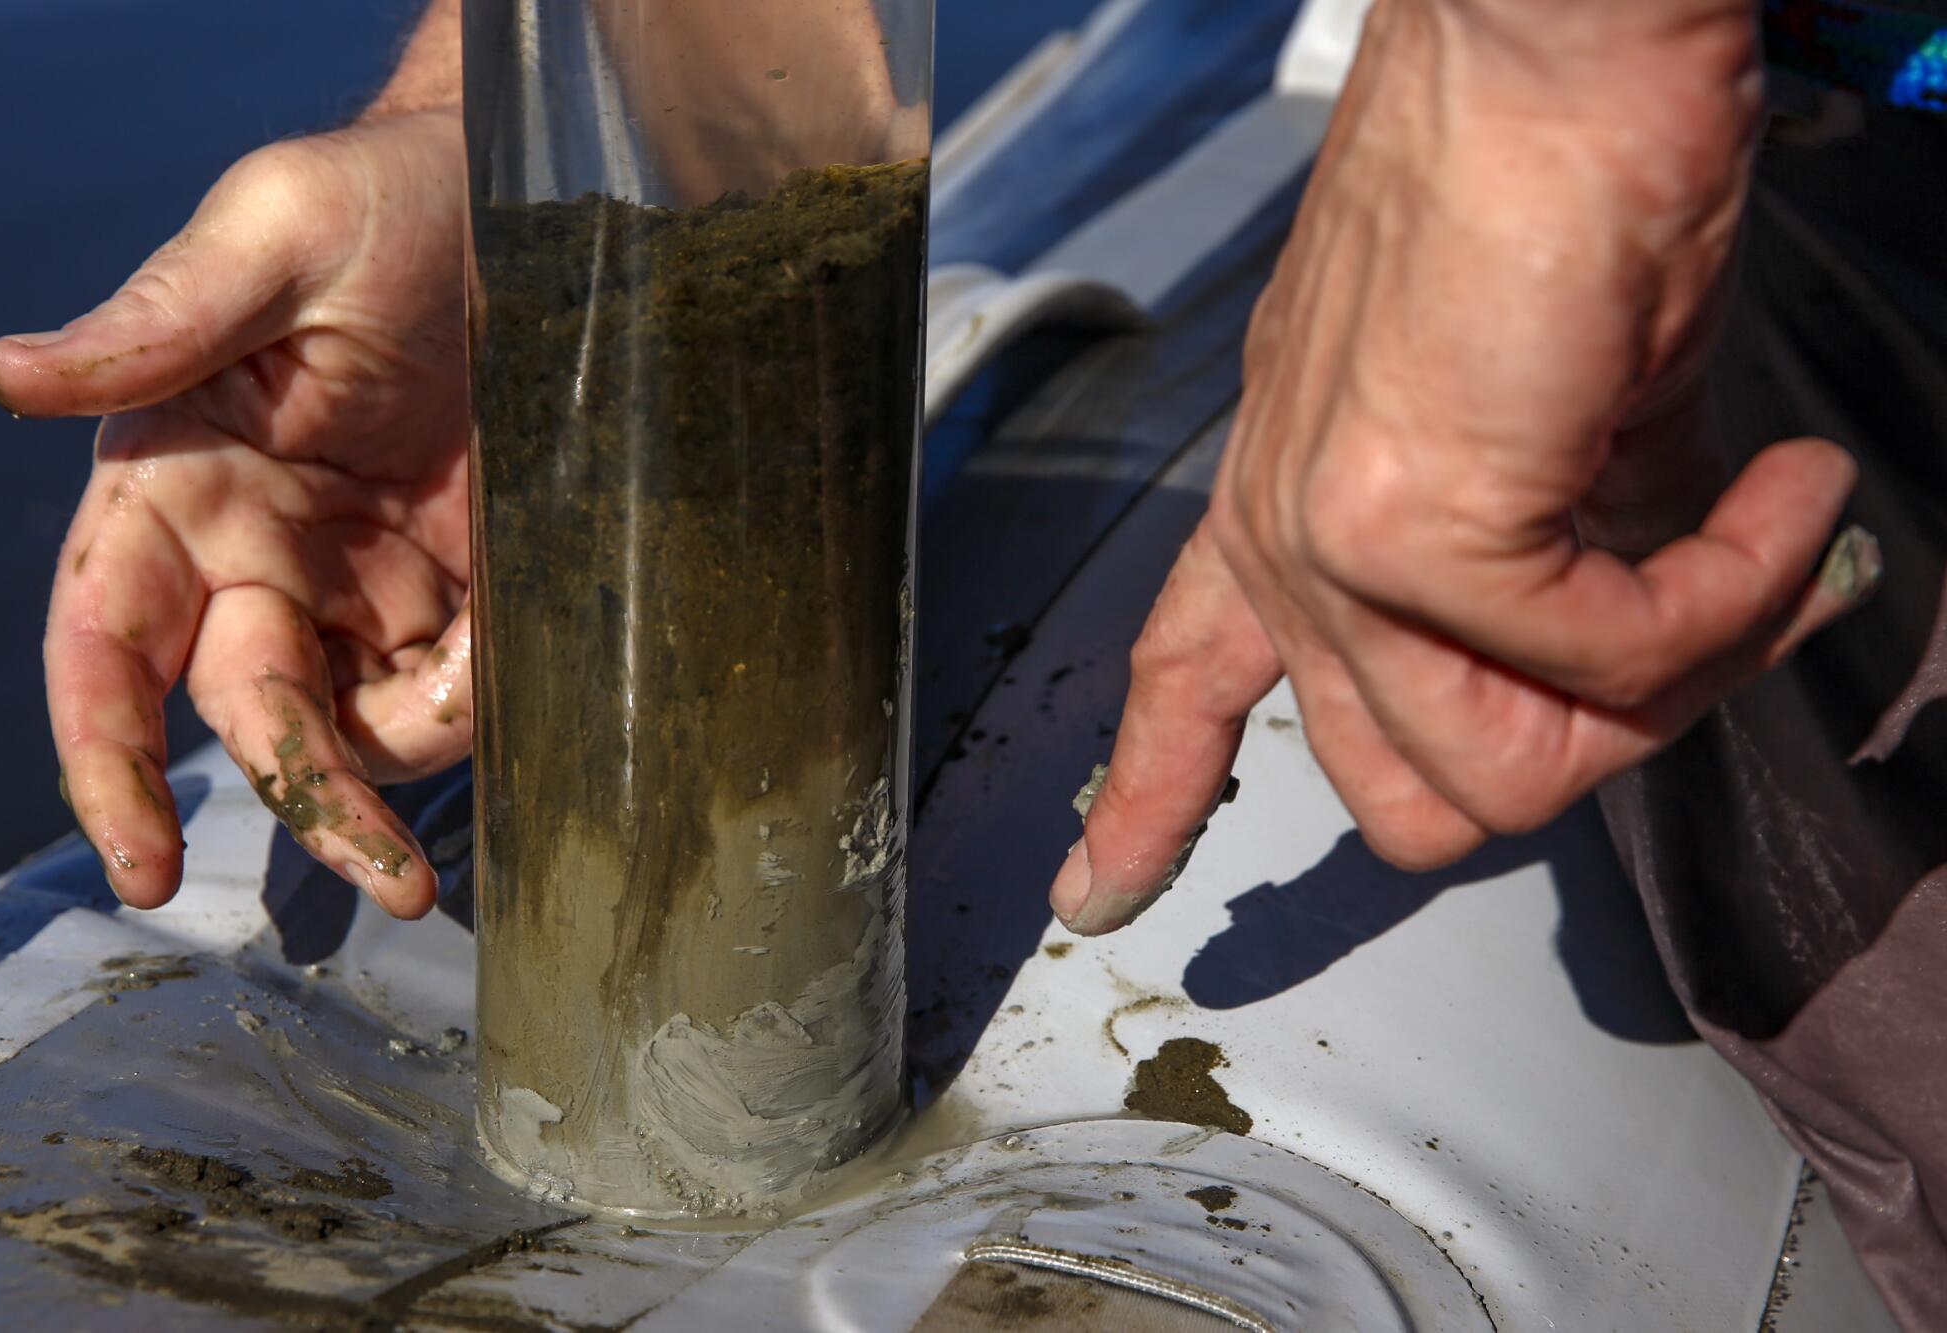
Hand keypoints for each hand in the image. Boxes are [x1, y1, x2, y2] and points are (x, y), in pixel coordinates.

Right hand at [0, 111, 471, 918]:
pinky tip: (517, 650)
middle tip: (403, 880)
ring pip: (359, 731)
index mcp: (177, 484)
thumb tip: (6, 374)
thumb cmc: (388, 199)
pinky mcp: (461, 589)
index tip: (143, 862)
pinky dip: (486, 699)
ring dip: (415, 757)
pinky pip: (457, 690)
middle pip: (253, 720)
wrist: (539, 197)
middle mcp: (258, 554)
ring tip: (486, 677)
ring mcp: (363, 582)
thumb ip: (158, 323)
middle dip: (315, 805)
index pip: (107, 648)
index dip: (108, 760)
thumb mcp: (276, 234)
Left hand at [1051, 0, 1870, 933]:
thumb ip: (1564, 548)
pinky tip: (1776, 490)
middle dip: (1583, 758)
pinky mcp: (1414, 520)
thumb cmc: (1552, 190)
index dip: (1149, 805)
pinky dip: (1726, 595)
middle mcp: (1287, 541)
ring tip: (1750, 541)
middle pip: (1406, 801)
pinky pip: (1603, 658)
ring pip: (1500, 775)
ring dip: (1668, 689)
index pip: (1182, 684)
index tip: (1106, 888)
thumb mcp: (1549, 416)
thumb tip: (1664, 635)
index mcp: (1284, 509)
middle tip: (1694, 626)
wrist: (1555, 44)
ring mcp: (1333, 541)